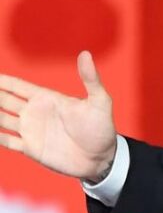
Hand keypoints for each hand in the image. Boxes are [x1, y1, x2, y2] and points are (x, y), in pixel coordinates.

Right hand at [0, 51, 117, 180]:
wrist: (101, 159)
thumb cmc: (101, 128)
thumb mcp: (99, 101)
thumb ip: (90, 79)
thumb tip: (85, 54)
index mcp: (47, 99)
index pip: (17, 86)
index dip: (1, 81)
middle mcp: (35, 113)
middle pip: (4, 100)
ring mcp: (31, 131)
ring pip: (0, 119)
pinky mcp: (30, 148)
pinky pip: (5, 141)